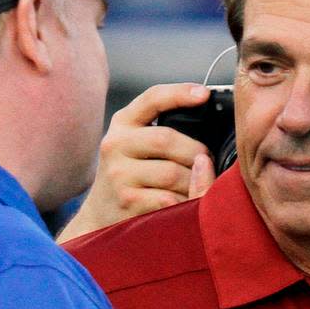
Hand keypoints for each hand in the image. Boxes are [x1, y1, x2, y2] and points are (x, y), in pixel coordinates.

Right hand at [57, 83, 216, 241]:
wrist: (100, 214)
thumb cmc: (131, 175)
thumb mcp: (136, 144)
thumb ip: (163, 130)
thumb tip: (209, 121)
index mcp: (123, 122)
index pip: (152, 99)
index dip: (179, 94)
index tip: (204, 95)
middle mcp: (115, 144)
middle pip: (167, 139)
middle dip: (196, 151)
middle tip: (208, 161)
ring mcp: (118, 174)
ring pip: (172, 172)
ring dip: (193, 181)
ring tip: (197, 185)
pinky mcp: (127, 201)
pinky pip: (168, 199)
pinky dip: (184, 202)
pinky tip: (186, 203)